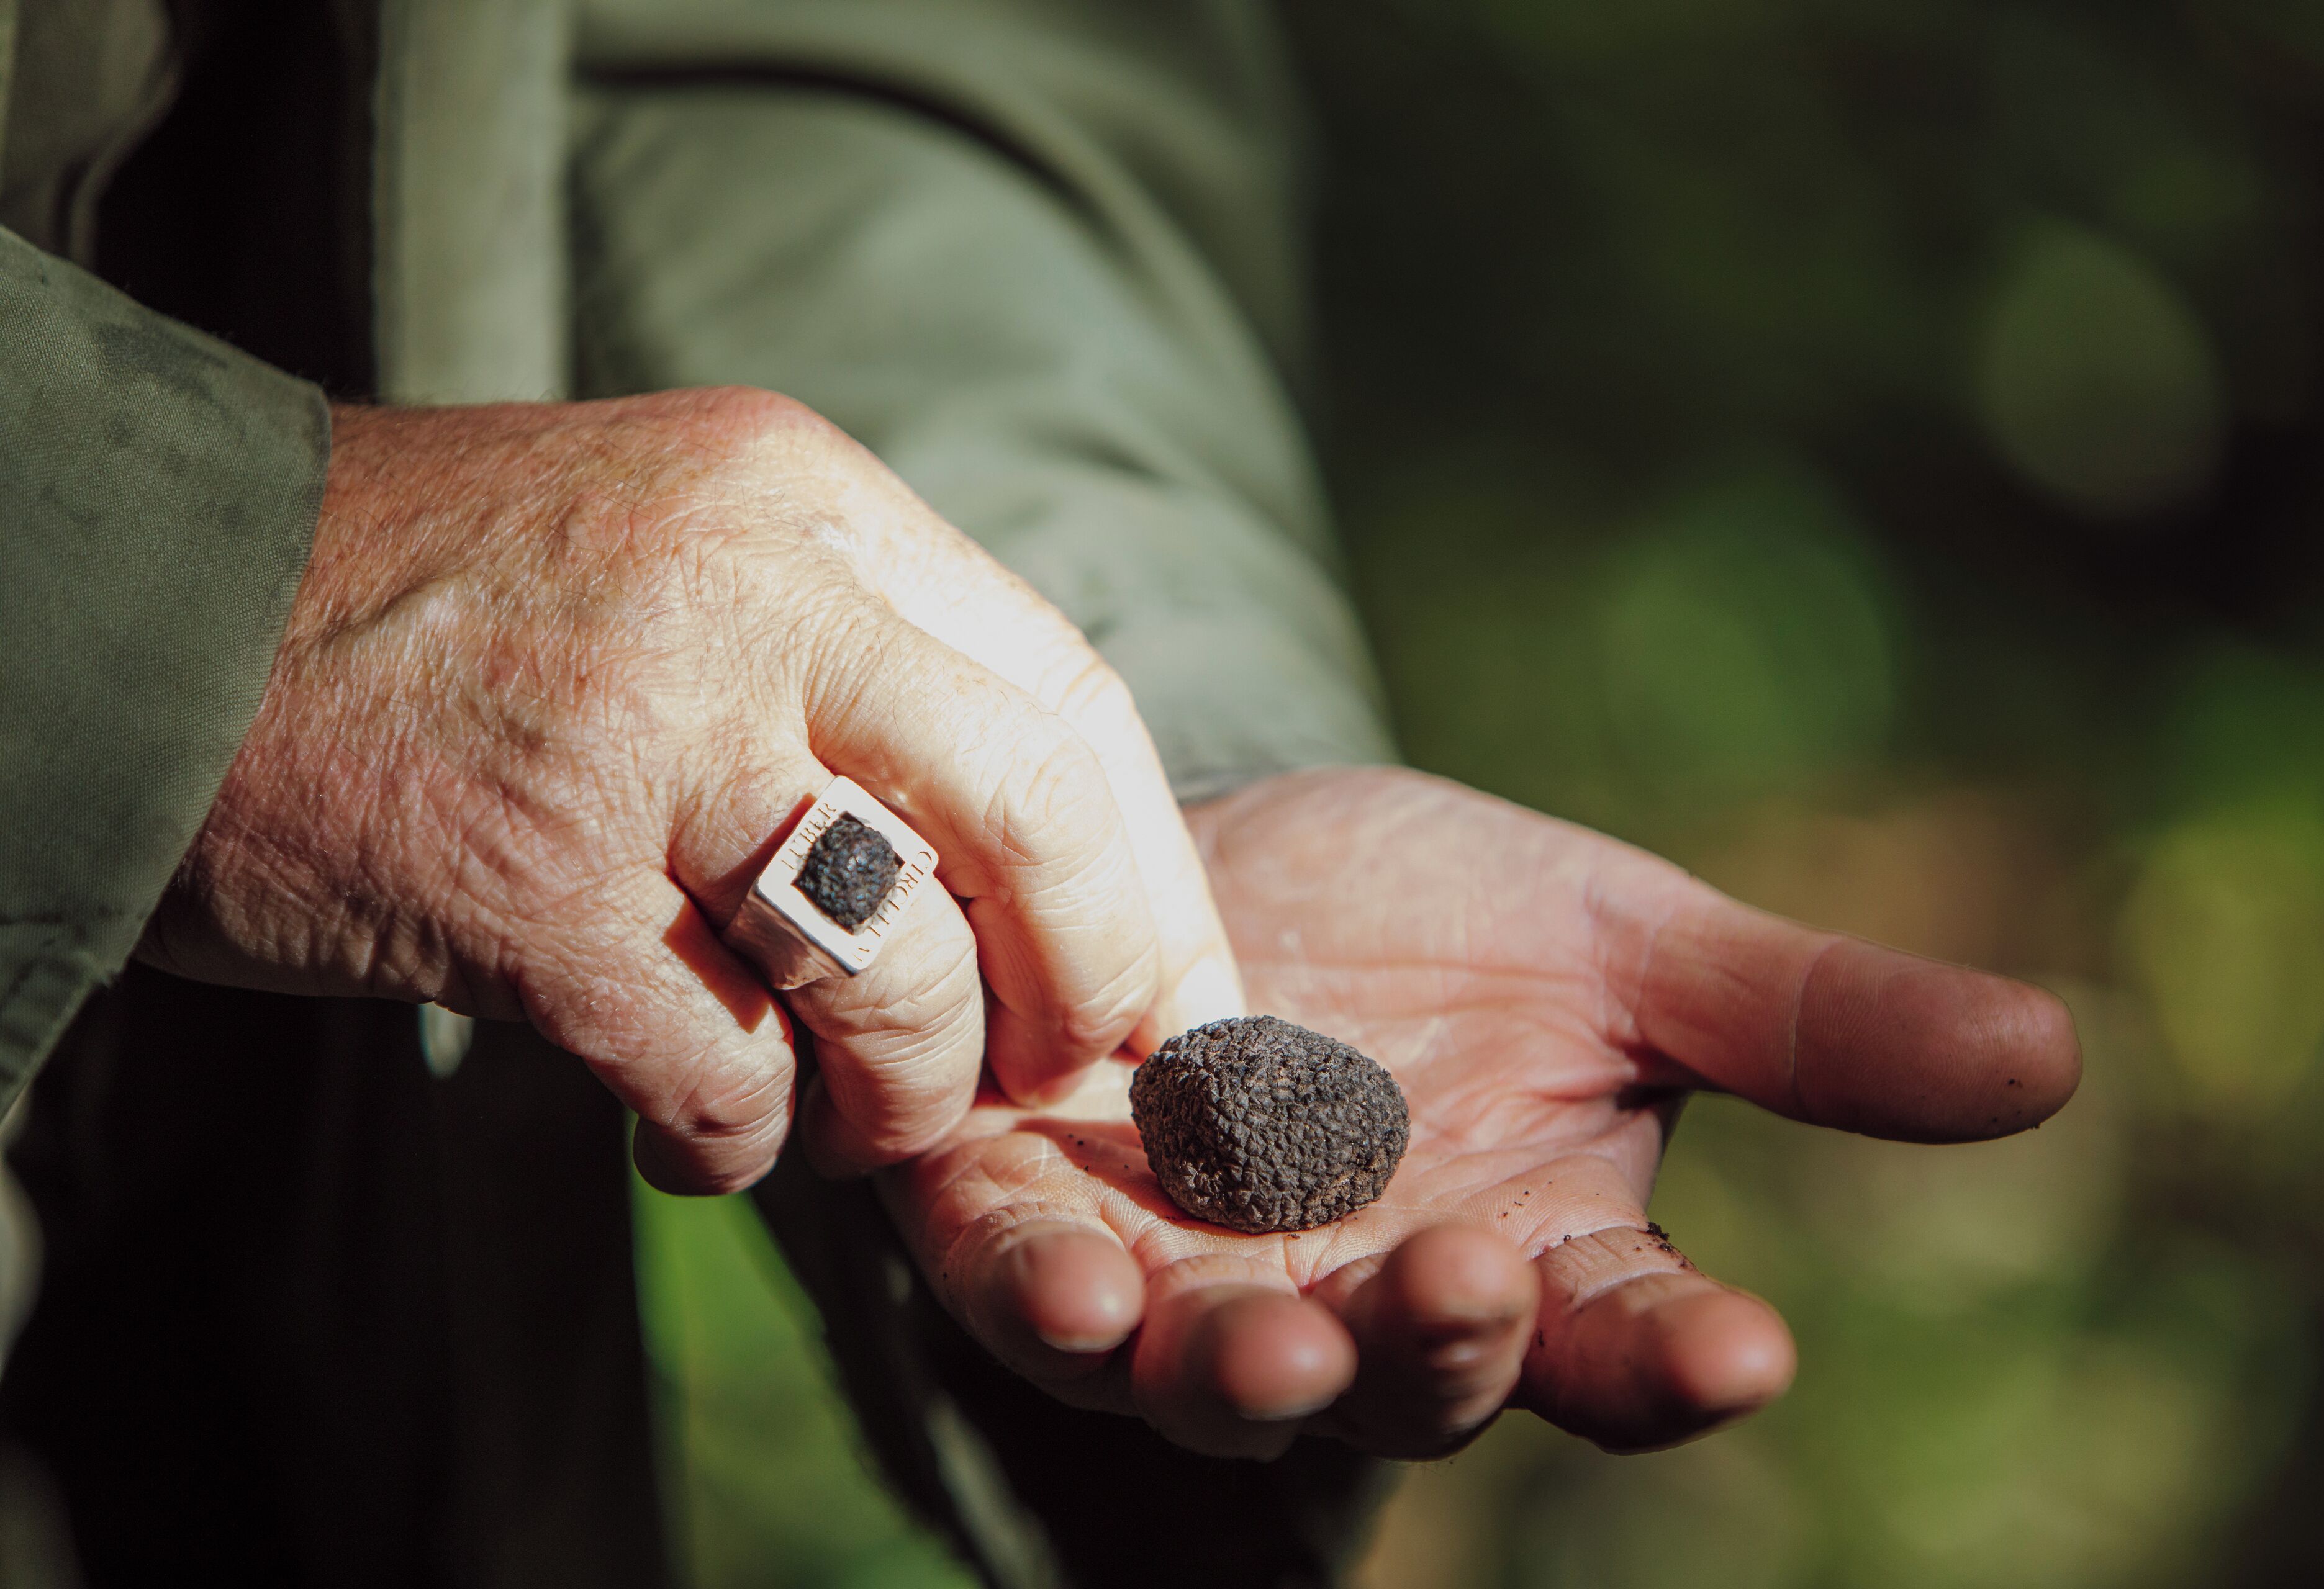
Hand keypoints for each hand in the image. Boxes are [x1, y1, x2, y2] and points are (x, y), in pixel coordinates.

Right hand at [138, 390, 1239, 1190]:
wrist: (147, 604)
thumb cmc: (438, 610)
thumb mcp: (686, 558)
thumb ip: (859, 670)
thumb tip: (1044, 882)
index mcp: (807, 507)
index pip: (1072, 701)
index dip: (1152, 883)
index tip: (1179, 1007)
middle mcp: (746, 595)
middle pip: (1035, 819)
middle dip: (1090, 985)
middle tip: (1062, 1077)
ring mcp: (636, 737)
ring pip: (891, 966)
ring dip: (898, 1091)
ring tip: (840, 1110)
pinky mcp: (522, 887)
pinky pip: (723, 1072)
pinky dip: (741, 1141)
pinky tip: (698, 1128)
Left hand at [877, 766, 2079, 1457]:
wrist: (1223, 855)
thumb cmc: (1437, 914)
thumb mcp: (1623, 944)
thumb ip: (1797, 1018)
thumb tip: (2054, 1052)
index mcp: (1533, 1257)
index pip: (1628, 1348)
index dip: (1685, 1361)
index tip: (1744, 1349)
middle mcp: (1366, 1305)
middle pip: (1418, 1380)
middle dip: (1443, 1350)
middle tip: (1474, 1286)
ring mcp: (1195, 1285)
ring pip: (1221, 1378)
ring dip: (1243, 1374)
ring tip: (1270, 1345)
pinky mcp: (1032, 1227)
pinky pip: (1030, 1296)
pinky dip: (1049, 1297)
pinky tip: (1072, 1277)